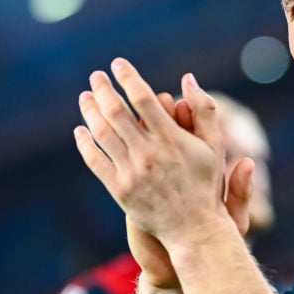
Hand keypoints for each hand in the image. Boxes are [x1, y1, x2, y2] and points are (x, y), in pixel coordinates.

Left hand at [74, 58, 229, 264]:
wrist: (194, 228)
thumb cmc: (205, 184)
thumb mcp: (213, 146)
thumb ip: (203, 110)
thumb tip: (188, 78)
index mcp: (171, 138)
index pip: (143, 97)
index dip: (128, 77)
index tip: (118, 64)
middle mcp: (149, 153)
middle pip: (117, 111)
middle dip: (103, 89)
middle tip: (96, 76)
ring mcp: (132, 172)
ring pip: (102, 133)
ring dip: (90, 112)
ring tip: (85, 97)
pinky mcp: (119, 190)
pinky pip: (96, 161)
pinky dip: (85, 144)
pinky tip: (80, 131)